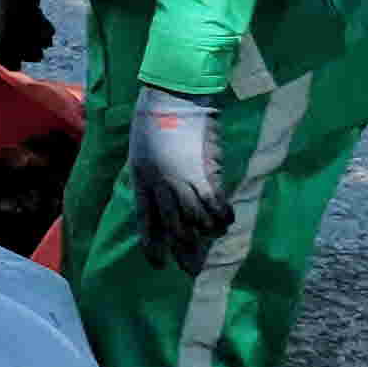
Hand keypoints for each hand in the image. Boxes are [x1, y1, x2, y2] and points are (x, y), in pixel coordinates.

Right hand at [0, 0, 55, 68]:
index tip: (16, 68)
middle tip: (38, 56)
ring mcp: (14, 5)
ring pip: (24, 29)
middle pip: (9, 37)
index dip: (2, 55)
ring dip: (36, 37)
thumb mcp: (7, 12)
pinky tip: (50, 31)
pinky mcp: (29, 0)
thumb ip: (2, 36)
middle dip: (24, 47)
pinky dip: (41, 26)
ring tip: (47, 42)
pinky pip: (34, 20)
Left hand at [129, 85, 232, 272]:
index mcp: (140, 179)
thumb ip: (151, 171)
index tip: (157, 264)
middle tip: (191, 270)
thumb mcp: (142, 148)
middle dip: (182, 252)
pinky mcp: (203, 174)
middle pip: (171, 228)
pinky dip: (222, 217)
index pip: (144, 221)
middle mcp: (158, 186)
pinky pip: (215, 206)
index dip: (151, 244)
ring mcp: (181, 182)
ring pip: (195, 222)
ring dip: (205, 234)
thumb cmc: (154, 117)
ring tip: (213, 238)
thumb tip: (163, 190)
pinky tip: (227, 220)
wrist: (173, 96)